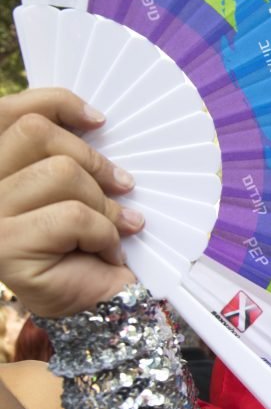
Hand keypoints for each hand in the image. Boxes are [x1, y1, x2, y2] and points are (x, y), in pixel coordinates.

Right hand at [0, 88, 143, 316]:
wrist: (102, 305)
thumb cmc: (91, 243)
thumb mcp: (82, 187)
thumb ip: (68, 153)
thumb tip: (92, 118)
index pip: (7, 111)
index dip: (54, 103)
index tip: (98, 120)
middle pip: (36, 133)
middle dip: (93, 161)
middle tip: (123, 188)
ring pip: (61, 172)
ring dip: (102, 203)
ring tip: (114, 229)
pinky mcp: (6, 248)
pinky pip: (73, 215)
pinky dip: (103, 233)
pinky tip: (106, 252)